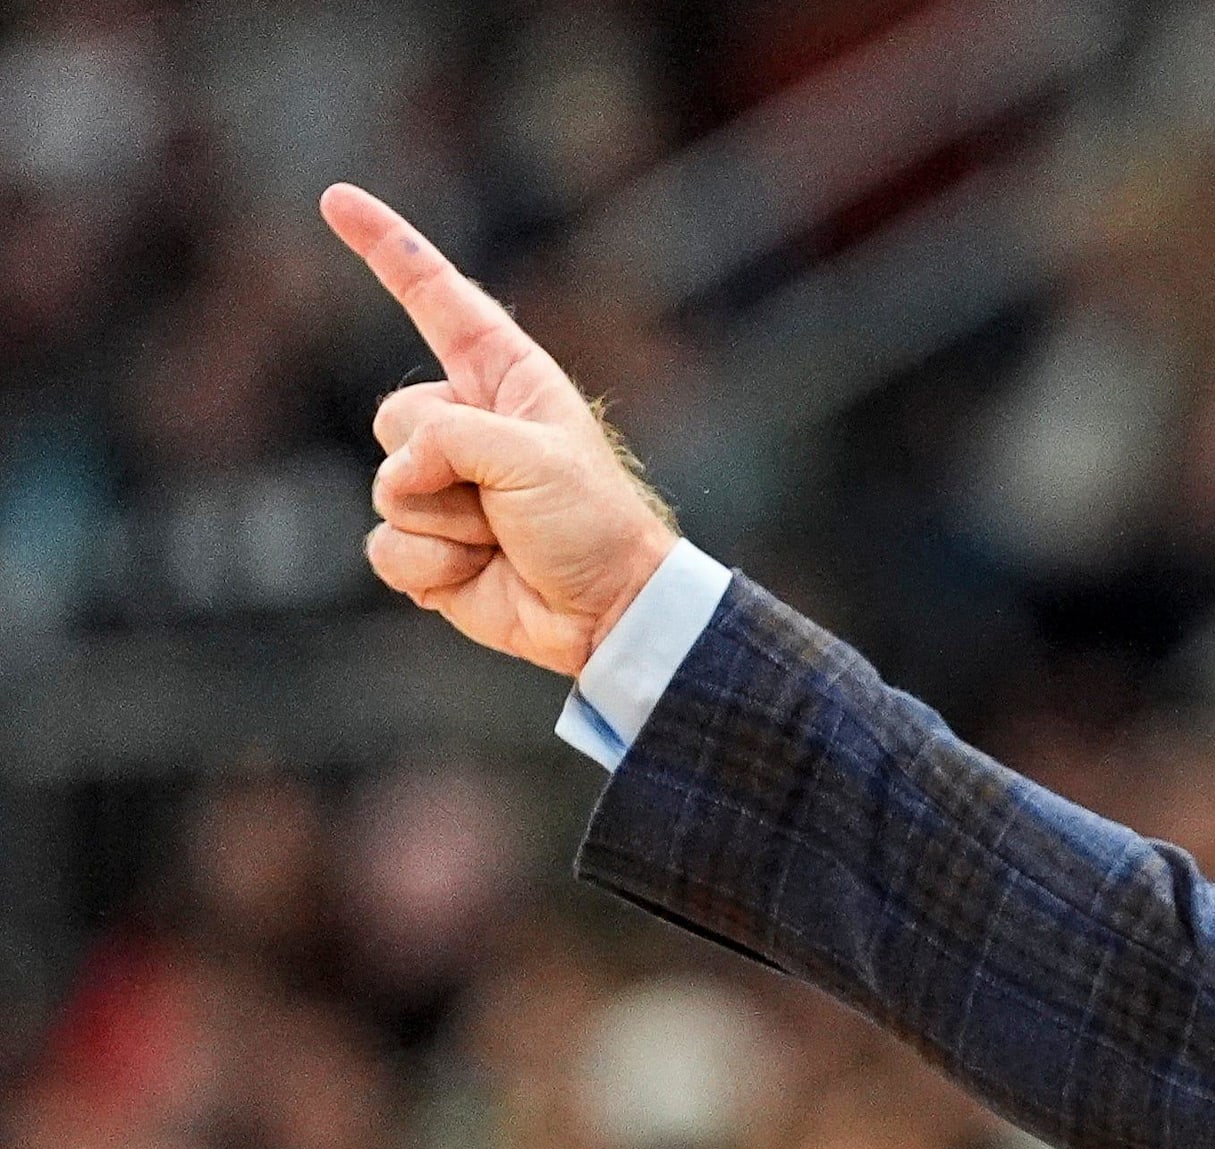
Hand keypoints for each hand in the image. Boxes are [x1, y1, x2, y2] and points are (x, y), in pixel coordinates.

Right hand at [320, 182, 678, 675]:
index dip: (386, 247)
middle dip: (442, 464)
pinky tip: (480, 575)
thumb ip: (452, 437)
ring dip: (448, 525)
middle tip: (508, 498)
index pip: (435, 298)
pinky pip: (385, 548)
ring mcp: (443, 488)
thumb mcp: (533, 454)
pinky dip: (432, 569)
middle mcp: (467, 424)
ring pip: (388, 490)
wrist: (609, 612)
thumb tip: (400, 476)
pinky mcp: (428, 548)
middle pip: (395, 417)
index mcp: (506, 378)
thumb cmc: (591, 521)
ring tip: (504, 538)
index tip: (335, 199)